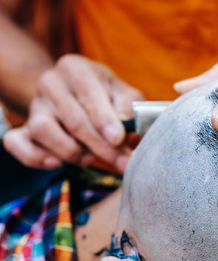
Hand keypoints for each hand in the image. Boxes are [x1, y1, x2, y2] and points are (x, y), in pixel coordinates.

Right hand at [4, 55, 143, 172]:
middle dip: (99, 146)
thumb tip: (124, 129)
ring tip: (90, 157)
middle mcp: (50, 83)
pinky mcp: (23, 126)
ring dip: (71, 151)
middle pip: (72, 119)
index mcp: (75, 68)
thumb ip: (128, 108)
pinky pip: (17, 143)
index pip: (89, 95)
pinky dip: (35, 157)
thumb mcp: (124, 94)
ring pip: (43, 131)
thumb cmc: (106, 95)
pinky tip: (56, 163)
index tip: (119, 140)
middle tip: (121, 162)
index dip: (105, 120)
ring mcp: (35, 105)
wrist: (76, 94)